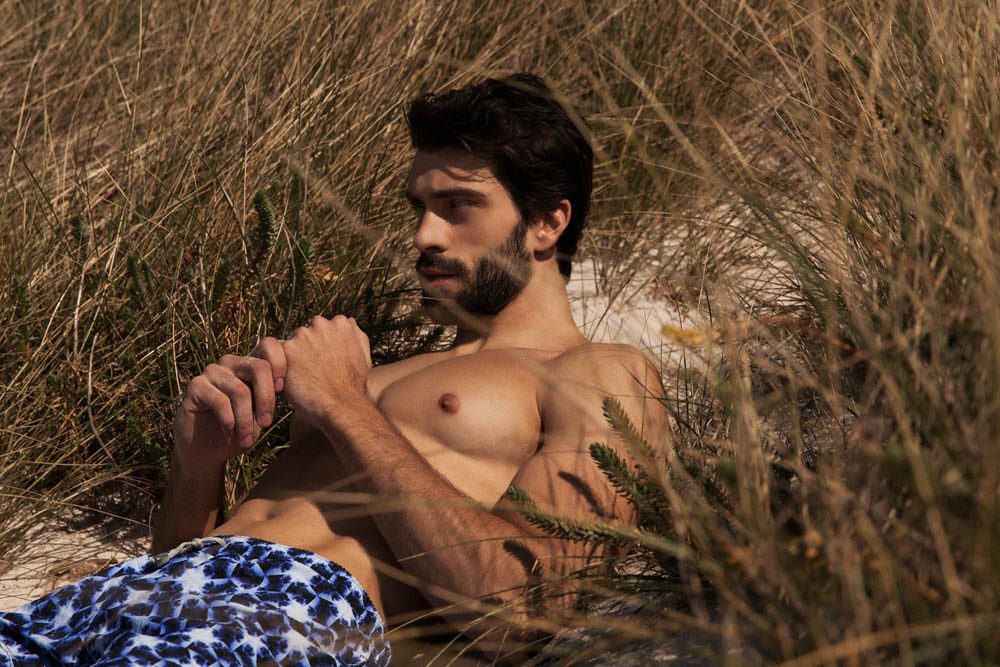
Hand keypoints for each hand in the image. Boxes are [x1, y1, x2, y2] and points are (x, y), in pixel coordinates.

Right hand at [172, 337, 286, 467]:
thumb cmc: (241, 430)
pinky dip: (229, 422)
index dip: (281, 365)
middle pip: (259, 367)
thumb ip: (273, 396)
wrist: (207, 450)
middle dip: (266, 399)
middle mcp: (231, 363)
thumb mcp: (262, 413)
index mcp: (250, 364)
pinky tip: (230, 435)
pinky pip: (220, 401)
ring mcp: (212, 372)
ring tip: (247, 440)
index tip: (284, 392)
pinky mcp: (195, 386)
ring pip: (240, 390)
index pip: (269, 345)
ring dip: (246, 420)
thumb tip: (298, 387)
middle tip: (266, 423)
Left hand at [281, 315, 371, 424]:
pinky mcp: (287, 349)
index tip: (327, 363)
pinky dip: (283, 369)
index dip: (323, 347)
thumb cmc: (353, 385)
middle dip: (307, 350)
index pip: (322, 328)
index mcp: (341, 323)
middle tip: (315, 372)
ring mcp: (303, 335)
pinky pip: (277, 356)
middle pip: (305, 333)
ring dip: (295, 358)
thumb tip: (350, 320)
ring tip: (306, 378)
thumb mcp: (364, 356)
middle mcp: (321, 324)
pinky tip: (295, 382)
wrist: (342, 405)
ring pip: (291, 344)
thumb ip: (357, 335)